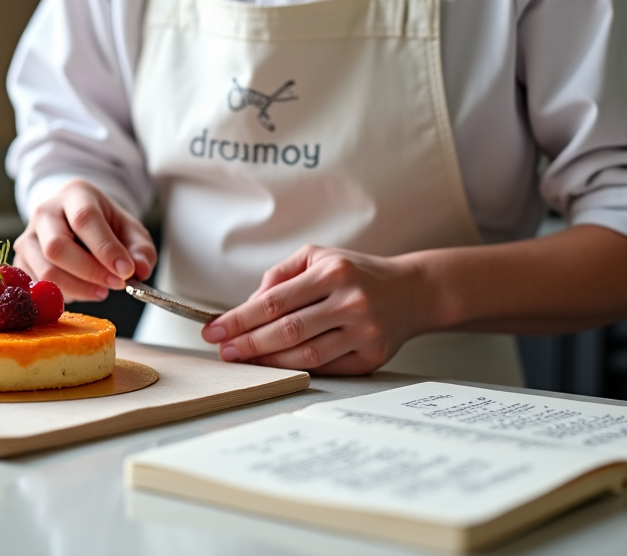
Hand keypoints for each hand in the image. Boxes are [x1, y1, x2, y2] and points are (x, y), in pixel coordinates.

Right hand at [13, 179, 156, 300]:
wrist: (75, 222)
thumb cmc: (105, 226)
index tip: (126, 271)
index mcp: (74, 194)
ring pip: (45, 271)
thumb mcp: (130, 230)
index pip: (84, 219)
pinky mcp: (20, 261)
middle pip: (56, 247)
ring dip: (79, 289)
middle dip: (89, 273)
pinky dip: (65, 295)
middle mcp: (44, 212)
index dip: (105, 248)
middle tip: (116, 284)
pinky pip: (39, 286)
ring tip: (102, 290)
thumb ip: (141, 249)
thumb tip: (140, 270)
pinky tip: (83, 290)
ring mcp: (28, 237)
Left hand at [201, 245, 441, 374]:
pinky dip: (296, 369)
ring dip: (268, 362)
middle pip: (286, 331)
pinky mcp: (372, 356)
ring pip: (305, 355)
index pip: (274, 301)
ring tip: (244, 361)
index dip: (238, 319)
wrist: (412, 291)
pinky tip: (276, 366)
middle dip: (247, 344)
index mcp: (333, 272)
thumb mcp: (318, 257)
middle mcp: (350, 301)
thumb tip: (248, 305)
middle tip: (223, 351)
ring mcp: (364, 332)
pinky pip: (326, 367)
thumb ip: (280, 276)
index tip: (213, 330)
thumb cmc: (357, 272)